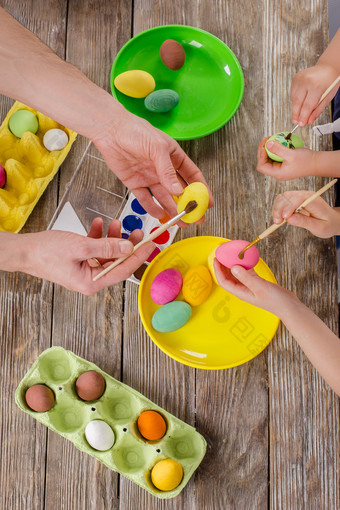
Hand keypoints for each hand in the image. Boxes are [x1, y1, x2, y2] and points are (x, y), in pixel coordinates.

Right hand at [23, 218, 154, 293]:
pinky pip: (96, 249)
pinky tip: (97, 224)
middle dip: (127, 245)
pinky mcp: (80, 260)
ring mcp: (85, 270)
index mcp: (92, 282)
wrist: (24, 250)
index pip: (123, 270)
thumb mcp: (80, 247)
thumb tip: (128, 247)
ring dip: (112, 237)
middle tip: (138, 231)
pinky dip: (98, 236)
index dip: (139, 256)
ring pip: (108, 253)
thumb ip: (106, 247)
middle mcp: (91, 279)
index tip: (151, 244)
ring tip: (116, 223)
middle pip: (117, 261)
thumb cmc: (46, 252)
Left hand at [93, 110, 213, 221]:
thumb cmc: (136, 131)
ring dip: (172, 209)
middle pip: (179, 190)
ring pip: (164, 197)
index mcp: (174, 157)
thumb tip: (178, 191)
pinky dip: (152, 208)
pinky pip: (145, 199)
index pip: (192, 175)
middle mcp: (163, 169)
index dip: (201, 189)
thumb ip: (167, 171)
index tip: (208, 203)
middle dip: (188, 205)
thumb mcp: (157, 148)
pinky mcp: (135, 183)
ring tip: (179, 222)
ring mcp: (150, 177)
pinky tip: (159, 215)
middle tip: (195, 218)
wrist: (110, 130)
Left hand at [214, 260, 297, 316]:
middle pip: (228, 277)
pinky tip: (246, 257)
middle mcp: (243, 289)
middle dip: (222, 266)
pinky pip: (247, 272)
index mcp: (240, 292)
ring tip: (231, 254)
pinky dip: (245, 264)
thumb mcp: (259, 287)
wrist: (288, 306)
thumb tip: (233, 267)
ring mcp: (250, 286)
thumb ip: (246, 277)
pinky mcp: (257, 282)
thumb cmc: (274, 300)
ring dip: (233, 264)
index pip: (223, 281)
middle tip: (221, 253)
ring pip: (237, 273)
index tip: (216, 258)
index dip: (217, 270)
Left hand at [256, 137, 316, 179]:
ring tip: (271, 139)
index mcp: (277, 173)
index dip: (260, 155)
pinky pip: (275, 157)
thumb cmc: (306, 160)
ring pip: (269, 159)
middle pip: (263, 162)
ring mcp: (280, 169)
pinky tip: (277, 142)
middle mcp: (277, 173)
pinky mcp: (284, 165)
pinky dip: (275, 150)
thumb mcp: (291, 154)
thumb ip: (278, 149)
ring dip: (268, 149)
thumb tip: (267, 144)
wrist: (317, 163)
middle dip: (263, 150)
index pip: (261, 166)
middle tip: (266, 138)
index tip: (264, 145)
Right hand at [272, 190, 339, 237]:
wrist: (331, 221)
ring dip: (277, 208)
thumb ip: (305, 223)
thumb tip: (290, 219)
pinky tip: (279, 217)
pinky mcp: (295, 199)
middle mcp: (306, 195)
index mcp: (314, 200)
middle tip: (277, 222)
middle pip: (288, 196)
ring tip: (277, 221)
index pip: (299, 198)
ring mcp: (300, 196)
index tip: (284, 218)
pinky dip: (278, 208)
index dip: (289, 207)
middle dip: (280, 209)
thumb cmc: (327, 224)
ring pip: (283, 197)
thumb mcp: (319, 227)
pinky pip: (282, 200)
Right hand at [290, 64, 338, 125]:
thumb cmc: (330, 81)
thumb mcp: (328, 97)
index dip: (303, 117)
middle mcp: (306, 81)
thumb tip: (309, 121)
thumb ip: (318, 110)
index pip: (307, 106)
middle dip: (296, 114)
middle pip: (297, 102)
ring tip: (298, 113)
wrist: (328, 66)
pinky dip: (295, 100)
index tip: (301, 124)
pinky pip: (292, 93)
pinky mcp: (295, 78)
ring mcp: (299, 78)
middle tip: (296, 122)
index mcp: (316, 86)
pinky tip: (299, 102)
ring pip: (293, 98)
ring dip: (295, 107)